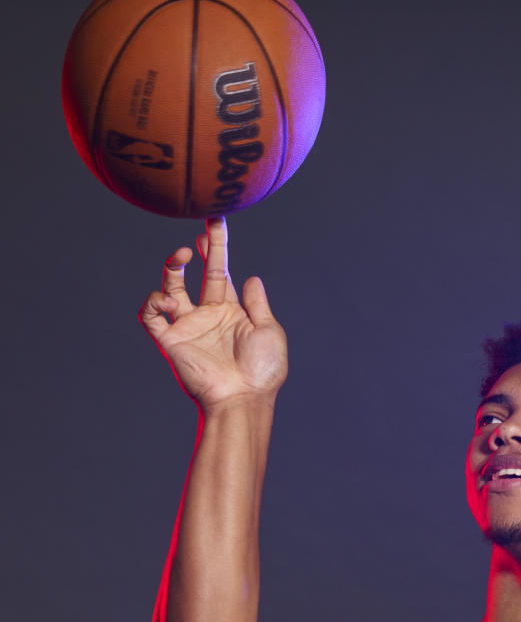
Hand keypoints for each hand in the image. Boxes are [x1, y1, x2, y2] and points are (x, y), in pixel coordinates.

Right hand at [139, 216, 287, 409]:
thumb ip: (258, 304)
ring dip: (172, 268)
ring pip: (169, 288)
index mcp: (231, 312)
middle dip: (194, 250)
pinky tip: (171, 301)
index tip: (215, 222)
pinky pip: (150, 316)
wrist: (243, 399)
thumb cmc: (261, 372)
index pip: (220, 272)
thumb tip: (253, 277)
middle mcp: (207, 316)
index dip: (217, 248)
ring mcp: (187, 327)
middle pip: (194, 274)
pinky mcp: (170, 341)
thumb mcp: (269, 331)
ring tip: (181, 256)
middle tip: (197, 231)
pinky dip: (154, 302)